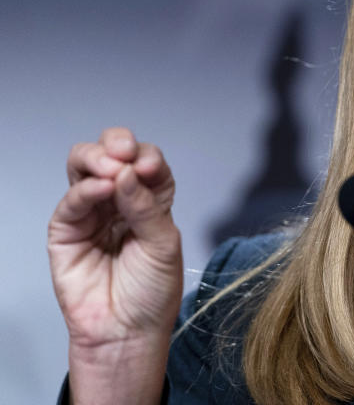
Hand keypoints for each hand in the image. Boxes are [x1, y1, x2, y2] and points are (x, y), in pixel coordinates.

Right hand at [48, 127, 181, 402]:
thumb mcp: (164, 244)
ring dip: (97, 159)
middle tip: (125, 156)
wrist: (128, 331)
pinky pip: (72, 200)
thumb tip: (127, 172)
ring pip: (84, 166)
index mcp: (150, 199)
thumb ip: (146, 207)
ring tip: (112, 170)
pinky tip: (102, 191)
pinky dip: (86, 190)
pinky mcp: (67, 229)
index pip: (147, 161)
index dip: (148, 158)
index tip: (151, 168)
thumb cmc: (152, 292)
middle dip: (117, 144)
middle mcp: (120, 199)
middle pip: (111, 153)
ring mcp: (92, 212)